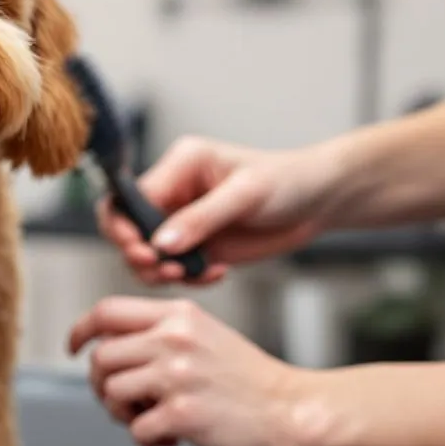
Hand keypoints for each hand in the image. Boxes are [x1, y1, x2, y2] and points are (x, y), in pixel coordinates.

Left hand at [68, 296, 311, 445]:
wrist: (295, 412)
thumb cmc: (249, 380)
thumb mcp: (205, 336)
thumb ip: (159, 335)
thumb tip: (104, 350)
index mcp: (178, 315)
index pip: (106, 311)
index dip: (81, 330)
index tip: (74, 348)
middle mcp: (174, 339)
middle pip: (101, 357)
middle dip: (103, 385)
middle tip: (129, 404)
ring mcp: (177, 375)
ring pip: (110, 392)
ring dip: (122, 415)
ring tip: (152, 421)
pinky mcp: (183, 413)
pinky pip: (136, 429)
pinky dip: (147, 441)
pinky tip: (171, 442)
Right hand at [97, 137, 328, 285]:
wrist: (318, 202)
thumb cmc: (287, 182)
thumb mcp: (245, 195)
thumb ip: (201, 218)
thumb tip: (161, 242)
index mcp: (179, 166)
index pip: (131, 197)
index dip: (125, 226)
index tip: (142, 250)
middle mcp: (174, 193)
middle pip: (127, 228)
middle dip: (138, 253)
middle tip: (164, 270)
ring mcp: (184, 222)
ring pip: (146, 254)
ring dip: (160, 271)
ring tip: (188, 274)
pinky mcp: (198, 246)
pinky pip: (174, 269)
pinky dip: (187, 279)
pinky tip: (215, 273)